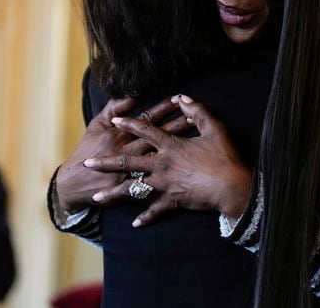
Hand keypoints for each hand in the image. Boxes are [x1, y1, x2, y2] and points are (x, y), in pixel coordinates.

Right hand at [55, 96, 191, 212]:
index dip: (163, 108)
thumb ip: (114, 108)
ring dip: (177, 150)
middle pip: (157, 137)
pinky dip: (169, 180)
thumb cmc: (87, 150)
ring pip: (160, 158)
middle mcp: (127, 151)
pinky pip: (154, 183)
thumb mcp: (97, 125)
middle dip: (176, 126)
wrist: (74, 183)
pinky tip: (185, 175)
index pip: (146, 119)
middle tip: (195, 117)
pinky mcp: (132, 187)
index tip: (179, 99)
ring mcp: (130, 171)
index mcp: (119, 134)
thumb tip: (132, 93)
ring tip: (196, 143)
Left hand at [86, 95, 251, 226]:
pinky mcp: (172, 201)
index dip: (129, 123)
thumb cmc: (224, 157)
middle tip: (88, 164)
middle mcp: (162, 165)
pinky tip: (135, 222)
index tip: (115, 121)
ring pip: (134, 189)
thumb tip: (183, 98)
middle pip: (128, 162)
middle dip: (106, 163)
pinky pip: (155, 210)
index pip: (145, 131)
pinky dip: (145, 216)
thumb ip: (197, 111)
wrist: (231, 186)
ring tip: (97, 198)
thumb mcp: (214, 128)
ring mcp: (165, 185)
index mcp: (170, 146)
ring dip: (114, 194)